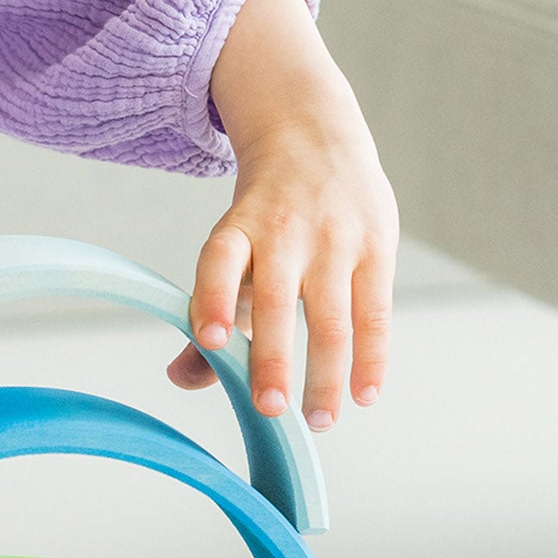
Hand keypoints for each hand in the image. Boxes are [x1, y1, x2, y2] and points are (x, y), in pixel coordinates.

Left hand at [168, 0, 398, 433]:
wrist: (316, 134)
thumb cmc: (264, 217)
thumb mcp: (231, 250)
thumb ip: (209, 314)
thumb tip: (180, 378)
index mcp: (238, 230)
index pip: (220, 263)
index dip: (214, 300)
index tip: (211, 340)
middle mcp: (284, 231)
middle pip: (275, 302)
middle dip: (272, 359)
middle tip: (270, 410)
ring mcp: (335, 238)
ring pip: (330, 317)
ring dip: (324, 376)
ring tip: (317, 423)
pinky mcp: (377, 246)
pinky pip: (374, 313)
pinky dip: (371, 358)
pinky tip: (363, 396)